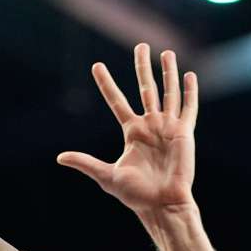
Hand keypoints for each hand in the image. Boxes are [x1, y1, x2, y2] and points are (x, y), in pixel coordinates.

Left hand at [58, 44, 199, 213]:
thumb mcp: (106, 176)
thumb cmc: (136, 195)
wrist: (161, 204)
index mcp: (132, 132)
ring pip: (168, 92)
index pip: (117, 101)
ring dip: (168, 72)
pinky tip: (189, 74)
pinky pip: (188, 108)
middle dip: (142, 66)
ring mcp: (168, 127)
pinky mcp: (184, 133)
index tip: (97, 66)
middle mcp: (150, 125)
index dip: (107, 83)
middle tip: (141, 45)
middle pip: (146, 88)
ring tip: (166, 52)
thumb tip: (60, 158)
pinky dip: (189, 91)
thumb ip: (85, 163)